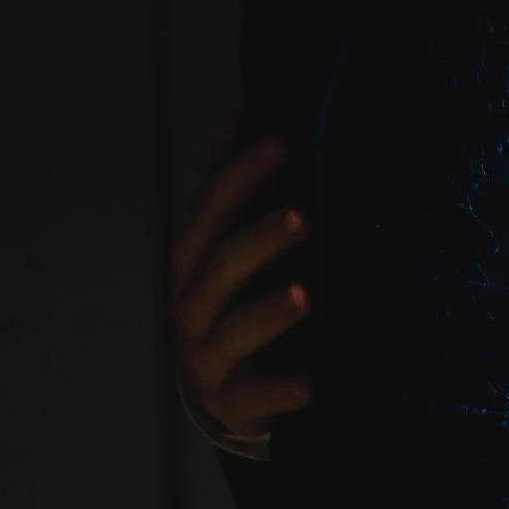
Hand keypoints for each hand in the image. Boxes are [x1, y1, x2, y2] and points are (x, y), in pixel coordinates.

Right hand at [168, 118, 312, 442]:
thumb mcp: (227, 238)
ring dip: (270, 312)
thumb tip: (242, 108)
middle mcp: (195, 301)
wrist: (220, 384)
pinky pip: (257, 396)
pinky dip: (283, 389)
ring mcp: (209, 353)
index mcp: (195, 254)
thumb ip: (232, 182)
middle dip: (262, 238)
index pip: (214, 208)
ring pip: (235, 329)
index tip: (285, 141)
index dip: (244, 173)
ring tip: (306, 293)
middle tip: (305, 214)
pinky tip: (314, 381)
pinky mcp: (233, 400)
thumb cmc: (233, 294)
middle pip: (224, 265)